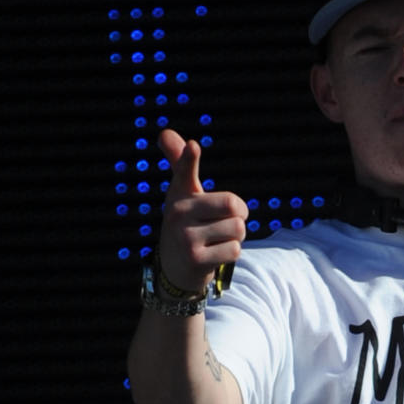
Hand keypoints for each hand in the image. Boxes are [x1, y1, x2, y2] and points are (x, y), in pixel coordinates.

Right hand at [157, 128, 247, 292]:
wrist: (174, 270)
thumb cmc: (186, 225)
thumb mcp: (183, 196)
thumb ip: (181, 165)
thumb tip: (165, 132)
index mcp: (179, 195)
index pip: (184, 172)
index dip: (189, 159)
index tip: (193, 147)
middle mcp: (178, 213)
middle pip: (234, 206)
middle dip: (239, 216)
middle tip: (223, 224)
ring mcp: (185, 237)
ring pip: (237, 229)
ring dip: (235, 237)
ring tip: (215, 241)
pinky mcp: (195, 259)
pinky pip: (234, 249)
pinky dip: (231, 253)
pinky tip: (214, 255)